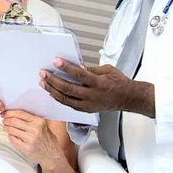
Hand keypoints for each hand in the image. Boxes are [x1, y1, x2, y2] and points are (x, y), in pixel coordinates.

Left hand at [1, 110, 64, 169]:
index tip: (5, 113)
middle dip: (6, 120)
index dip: (10, 112)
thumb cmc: (47, 140)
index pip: (20, 113)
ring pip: (11, 129)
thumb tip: (15, 114)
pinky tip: (11, 135)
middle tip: (4, 120)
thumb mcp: (43, 126)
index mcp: (39, 121)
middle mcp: (35, 129)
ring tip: (6, 127)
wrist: (52, 156)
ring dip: (6, 127)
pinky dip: (9, 136)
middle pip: (14, 121)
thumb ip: (31, 120)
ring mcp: (30, 139)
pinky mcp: (26, 148)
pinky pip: (12, 139)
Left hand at [39, 58, 155, 117]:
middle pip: (68, 88)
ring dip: (53, 90)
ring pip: (66, 99)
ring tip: (43, 83)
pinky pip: (70, 105)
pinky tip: (52, 92)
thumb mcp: (108, 70)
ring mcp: (89, 105)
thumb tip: (76, 66)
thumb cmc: (119, 83)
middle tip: (43, 73)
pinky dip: (59, 99)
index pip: (80, 75)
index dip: (66, 67)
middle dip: (53, 80)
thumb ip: (91, 69)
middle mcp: (93, 96)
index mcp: (100, 84)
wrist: (128, 99)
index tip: (56, 61)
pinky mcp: (87, 110)